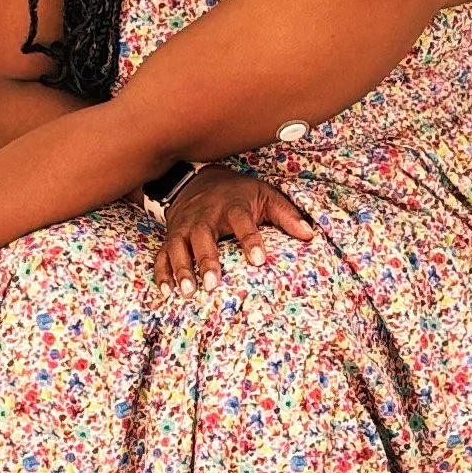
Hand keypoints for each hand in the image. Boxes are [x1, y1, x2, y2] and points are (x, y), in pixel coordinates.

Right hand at [152, 166, 314, 297]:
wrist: (197, 179)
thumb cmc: (238, 193)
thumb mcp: (265, 195)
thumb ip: (287, 214)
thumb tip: (309, 235)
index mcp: (232, 205)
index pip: (241, 220)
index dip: (249, 239)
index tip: (258, 260)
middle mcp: (204, 215)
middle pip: (202, 236)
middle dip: (206, 260)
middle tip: (213, 284)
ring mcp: (184, 226)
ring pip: (177, 246)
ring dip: (180, 269)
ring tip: (187, 293)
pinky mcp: (170, 235)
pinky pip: (162, 254)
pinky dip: (161, 273)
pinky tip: (167, 292)